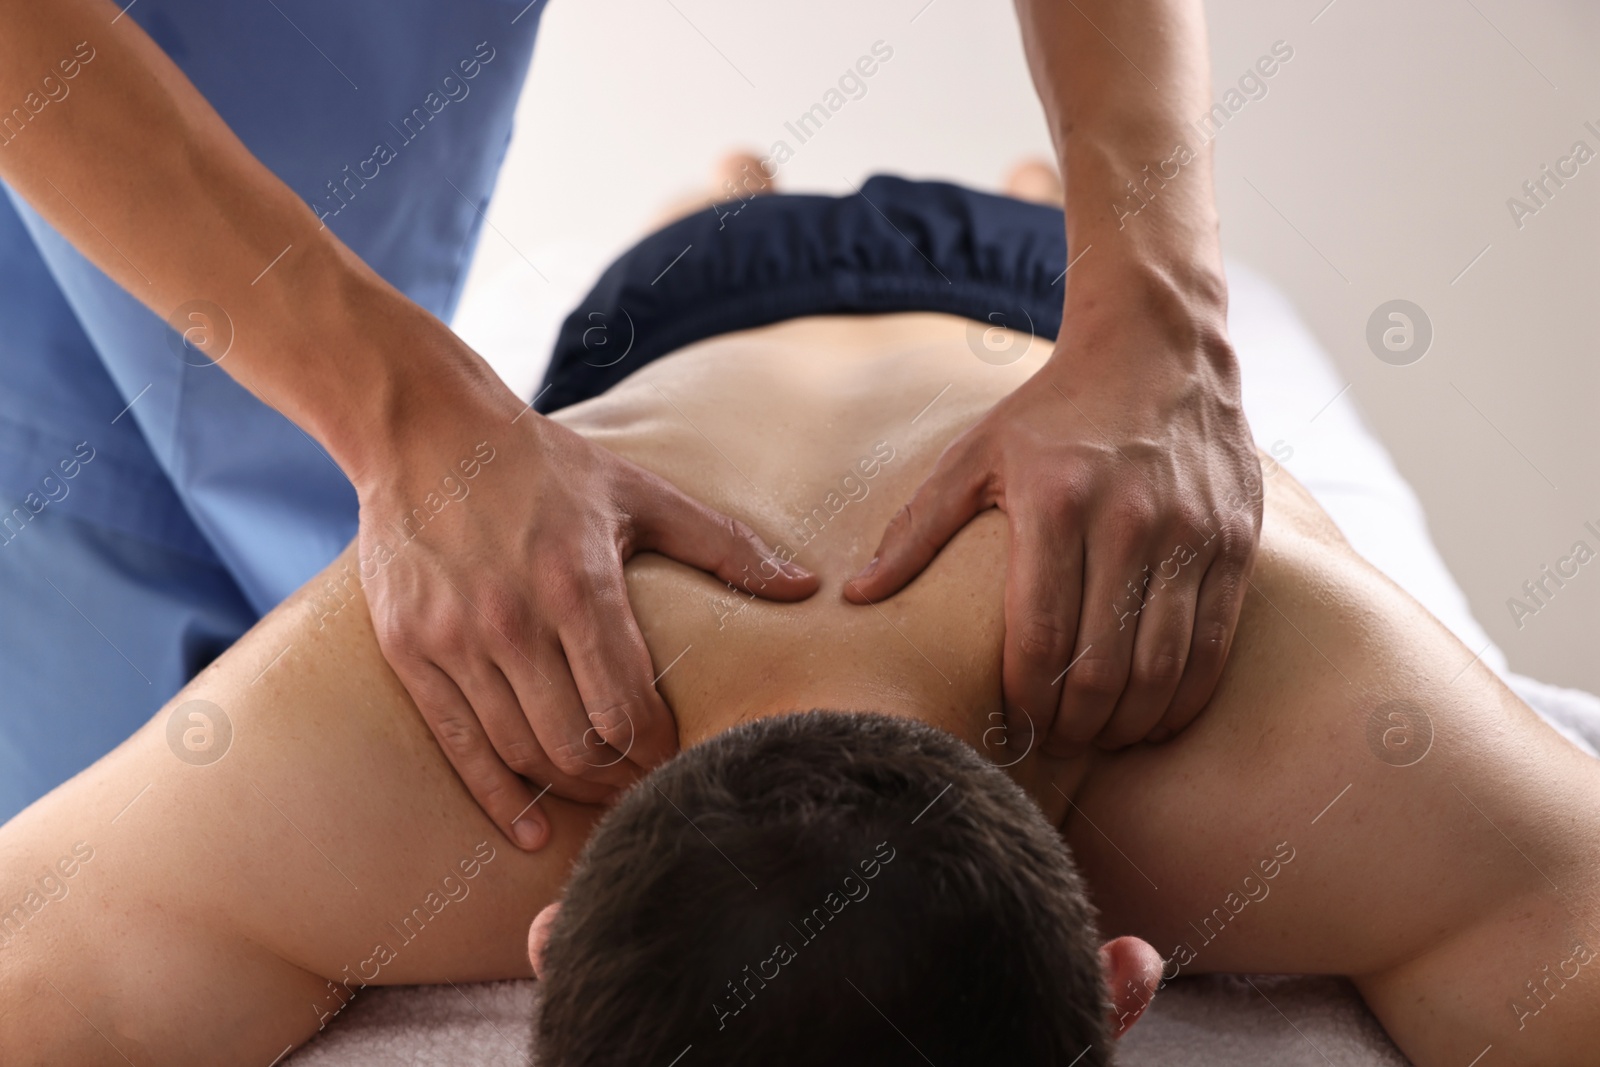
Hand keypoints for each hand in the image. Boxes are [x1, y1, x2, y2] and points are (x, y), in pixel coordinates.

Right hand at [358, 388, 817, 850]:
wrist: (425, 431)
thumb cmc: (545, 464)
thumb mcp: (641, 493)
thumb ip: (725, 545)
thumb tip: (807, 586)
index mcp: (578, 583)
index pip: (628, 707)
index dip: (661, 751)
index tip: (680, 760)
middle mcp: (513, 619)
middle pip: (576, 745)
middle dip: (622, 781)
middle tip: (647, 790)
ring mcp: (455, 640)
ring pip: (521, 753)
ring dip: (569, 792)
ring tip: (604, 797)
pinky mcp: (410, 651)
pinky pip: (458, 746)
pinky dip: (497, 797)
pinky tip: (530, 827)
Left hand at [846, 282, 1260, 752]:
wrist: (1158, 347)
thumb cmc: (1053, 409)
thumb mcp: (975, 455)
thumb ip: (915, 529)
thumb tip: (857, 596)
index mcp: (1056, 504)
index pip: (1039, 638)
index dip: (1025, 701)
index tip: (1012, 727)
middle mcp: (1131, 520)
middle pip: (1102, 666)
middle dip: (1074, 726)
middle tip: (1054, 745)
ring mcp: (1190, 533)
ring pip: (1164, 667)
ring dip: (1129, 723)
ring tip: (1101, 738)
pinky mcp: (1235, 540)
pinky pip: (1215, 642)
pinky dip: (1185, 696)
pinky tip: (1156, 716)